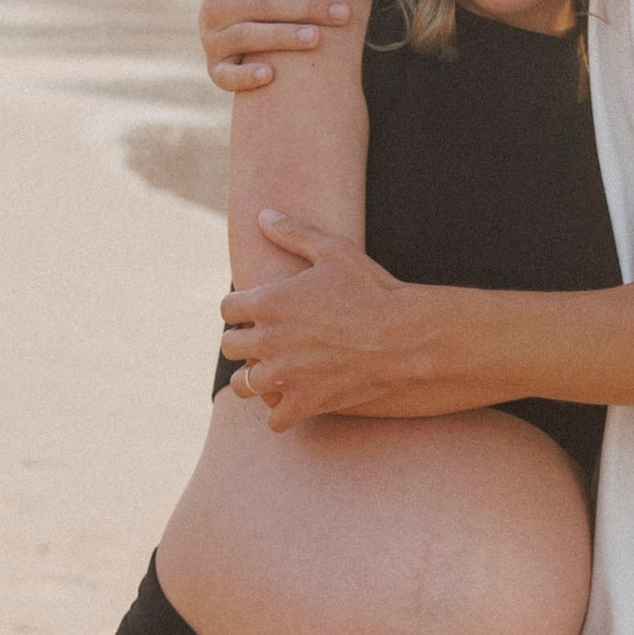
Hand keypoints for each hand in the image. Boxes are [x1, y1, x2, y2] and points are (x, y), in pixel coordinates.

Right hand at [200, 0, 367, 93]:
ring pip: (248, 34)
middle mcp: (214, 4)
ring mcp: (212, 37)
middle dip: (308, 6)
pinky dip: (245, 75)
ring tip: (317, 38)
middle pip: (265, 1)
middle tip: (344, 14)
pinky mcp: (215, 69)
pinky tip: (270, 75)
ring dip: (284, 36)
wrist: (234, 36)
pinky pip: (227, 74)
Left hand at [221, 215, 432, 427]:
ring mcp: (285, 376)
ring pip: (243, 386)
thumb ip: (294, 233)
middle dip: (243, 343)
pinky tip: (294, 402)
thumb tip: (264, 215)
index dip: (239, 309)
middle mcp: (269, 341)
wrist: (406, 336)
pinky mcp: (305, 403)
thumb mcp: (334, 252)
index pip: (227, 309)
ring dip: (254, 380)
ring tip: (273, 374)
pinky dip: (282, 413)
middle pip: (229, 347)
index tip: (254, 313)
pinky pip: (275, 419)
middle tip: (265, 342)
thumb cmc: (372, 290)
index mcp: (269, 302)